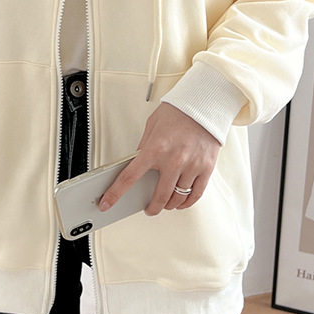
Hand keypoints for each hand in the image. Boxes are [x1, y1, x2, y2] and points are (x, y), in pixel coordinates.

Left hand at [99, 102, 220, 215]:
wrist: (204, 104)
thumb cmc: (178, 112)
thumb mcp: (152, 125)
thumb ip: (144, 146)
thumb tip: (137, 162)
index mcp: (155, 148)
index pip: (129, 177)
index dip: (115, 194)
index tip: (107, 203)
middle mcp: (173, 159)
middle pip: (159, 196)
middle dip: (151, 208)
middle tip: (148, 209)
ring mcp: (191, 166)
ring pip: (178, 198)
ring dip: (169, 205)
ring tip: (165, 204)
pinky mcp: (206, 168)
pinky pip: (196, 194)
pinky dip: (187, 202)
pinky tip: (182, 202)